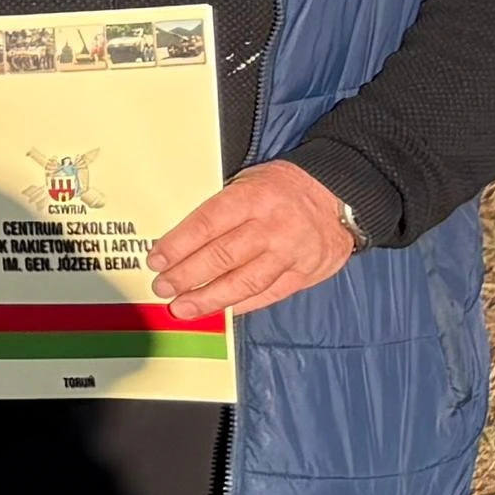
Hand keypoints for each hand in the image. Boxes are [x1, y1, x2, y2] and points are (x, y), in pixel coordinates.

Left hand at [153, 162, 363, 319]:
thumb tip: (181, 242)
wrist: (338, 194)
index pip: (208, 224)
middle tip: (163, 288)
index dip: (178, 245)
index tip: (156, 260)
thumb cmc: (282, 188)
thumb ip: (221, 210)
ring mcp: (291, 253)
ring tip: (183, 308)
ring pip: (245, 282)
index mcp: (253, 198)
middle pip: (223, 256)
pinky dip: (241, 305)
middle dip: (187, 276)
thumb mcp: (249, 182)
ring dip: (209, 299)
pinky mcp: (305, 273)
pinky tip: (220, 312)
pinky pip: (269, 294)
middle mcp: (272, 226)